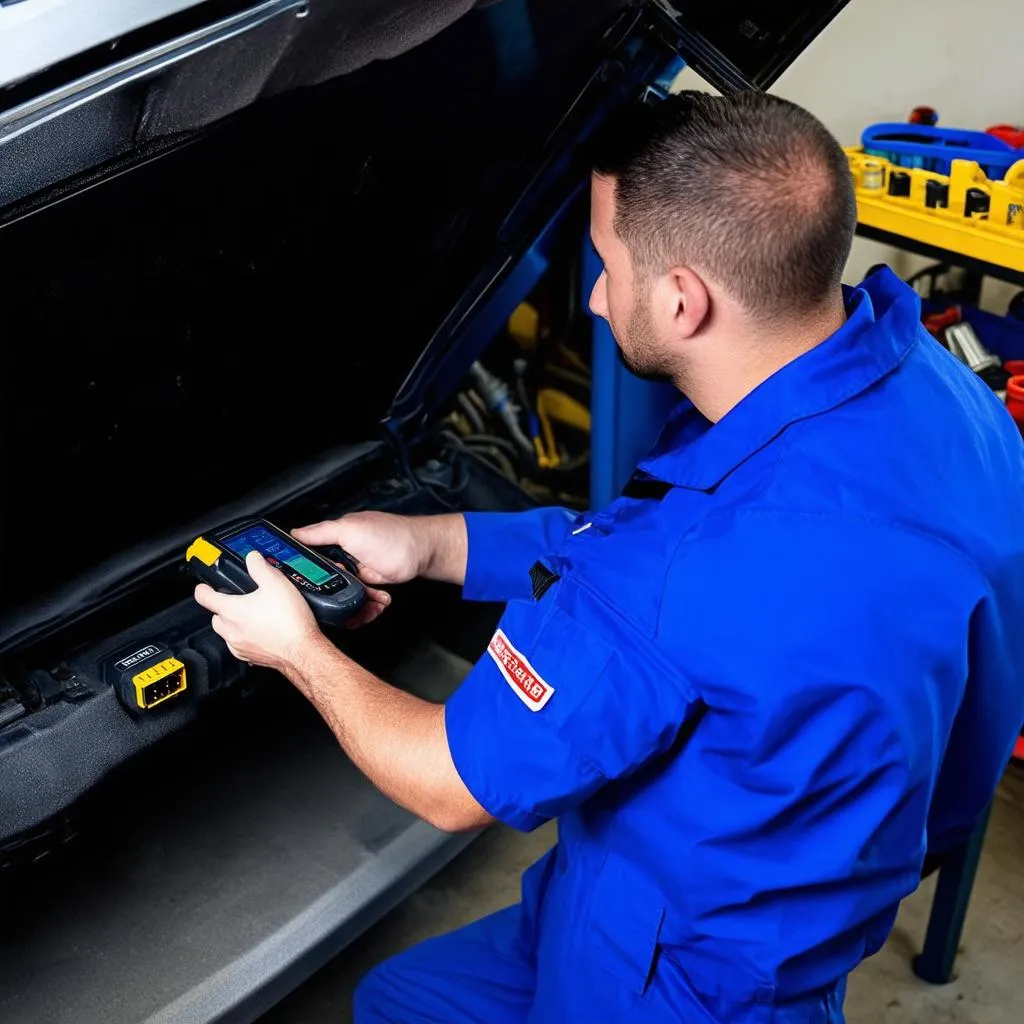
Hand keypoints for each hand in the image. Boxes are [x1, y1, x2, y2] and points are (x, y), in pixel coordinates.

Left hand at [194, 550, 318, 671]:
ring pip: (227, 633)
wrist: (303, 649)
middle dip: (223, 607)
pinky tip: (262, 632)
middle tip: (238, 600)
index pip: (204, 597)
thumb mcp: (276, 583)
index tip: (205, 586)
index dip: (203, 588)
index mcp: (232, 611)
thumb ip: (260, 567)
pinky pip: (239, 646)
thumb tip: (252, 558)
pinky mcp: (250, 658)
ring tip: (253, 616)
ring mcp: (239, 646)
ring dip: (234, 624)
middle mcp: (231, 630)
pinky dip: (245, 638)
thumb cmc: (289, 622)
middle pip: (215, 616)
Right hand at [292, 512, 425, 626]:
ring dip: (354, 603)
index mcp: (335, 539)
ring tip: (366, 603)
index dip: (307, 572)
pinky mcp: (369, 583)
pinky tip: (376, 603)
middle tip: (344, 596)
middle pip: (326, 581)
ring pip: (344, 594)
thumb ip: (321, 532)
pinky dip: (368, 605)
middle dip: (333, 593)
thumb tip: (295, 533)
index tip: (307, 586)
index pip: (310, 556)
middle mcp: (344, 554)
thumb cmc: (391, 536)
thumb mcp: (350, 529)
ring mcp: (356, 569)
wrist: (421, 552)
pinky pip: (361, 599)